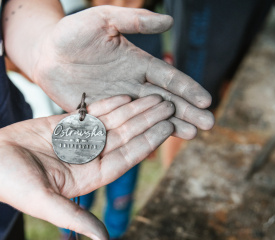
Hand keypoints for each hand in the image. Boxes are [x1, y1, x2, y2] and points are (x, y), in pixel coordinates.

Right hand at [0, 95, 173, 239]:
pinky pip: (93, 112)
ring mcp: (80, 138)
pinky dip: (110, 103)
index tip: (168, 127)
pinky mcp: (67, 124)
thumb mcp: (43, 202)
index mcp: (91, 175)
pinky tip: (127, 96)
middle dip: (148, 120)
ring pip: (114, 121)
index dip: (149, 140)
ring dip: (135, 108)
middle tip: (169, 105)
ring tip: (155, 97)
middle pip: (127, 135)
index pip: (129, 156)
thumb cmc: (10, 183)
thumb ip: (74, 218)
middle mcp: (90, 156)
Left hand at [33, 6, 213, 138]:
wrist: (46, 54)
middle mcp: (133, 85)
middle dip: (187, 112)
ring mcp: (119, 102)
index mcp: (137, 63)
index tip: (206, 101)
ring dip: (171, 125)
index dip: (187, 89)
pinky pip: (125, 126)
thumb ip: (134, 22)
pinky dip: (141, 135)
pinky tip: (156, 143)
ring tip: (191, 135)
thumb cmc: (72, 34)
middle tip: (207, 126)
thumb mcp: (102, 20)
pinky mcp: (102, 115)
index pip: (168, 78)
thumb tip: (169, 22)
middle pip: (166, 100)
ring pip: (150, 116)